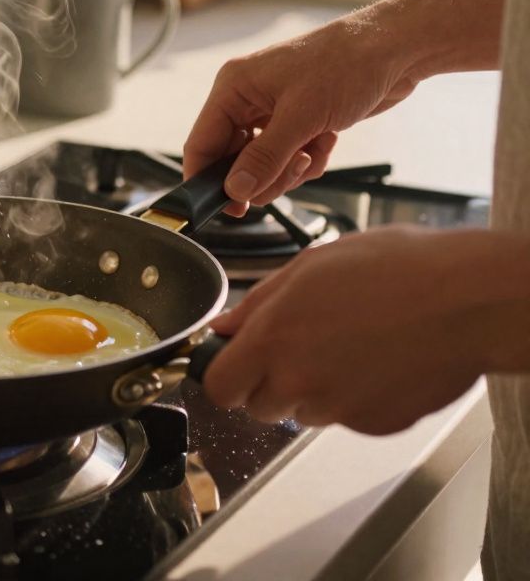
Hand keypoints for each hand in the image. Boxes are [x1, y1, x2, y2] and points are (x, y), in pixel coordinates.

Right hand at [183, 19, 419, 215]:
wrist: (397, 49)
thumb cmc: (347, 64)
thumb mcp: (301, 117)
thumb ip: (264, 158)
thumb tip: (234, 190)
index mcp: (234, 88)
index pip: (201, 144)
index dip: (207, 180)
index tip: (227, 208)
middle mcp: (248, 99)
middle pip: (232, 160)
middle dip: (261, 176)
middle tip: (290, 174)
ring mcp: (273, 111)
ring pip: (262, 164)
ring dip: (289, 170)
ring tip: (312, 153)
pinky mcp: (299, 121)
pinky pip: (288, 159)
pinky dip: (309, 160)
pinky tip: (326, 142)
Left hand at [202, 226, 493, 434]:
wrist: (470, 299)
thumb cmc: (399, 270)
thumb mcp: (312, 265)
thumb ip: (259, 302)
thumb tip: (225, 326)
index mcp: (274, 337)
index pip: (219, 386)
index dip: (224, 376)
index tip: (233, 365)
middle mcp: (299, 379)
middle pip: (258, 407)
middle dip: (268, 384)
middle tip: (301, 349)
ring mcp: (338, 408)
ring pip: (303, 413)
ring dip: (312, 391)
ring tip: (349, 348)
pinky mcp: (374, 424)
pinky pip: (347, 419)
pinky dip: (354, 399)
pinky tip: (377, 363)